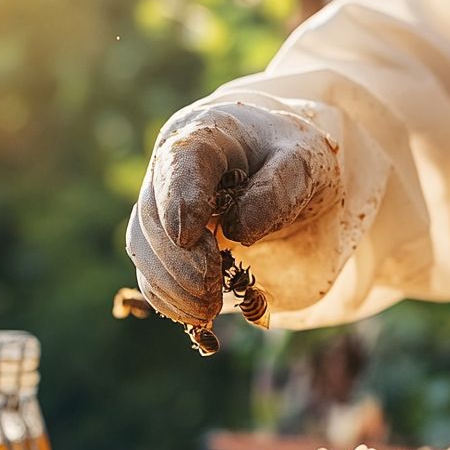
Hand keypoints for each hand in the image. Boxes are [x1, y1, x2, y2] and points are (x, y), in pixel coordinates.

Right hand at [126, 102, 342, 324]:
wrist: (288, 170)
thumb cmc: (295, 157)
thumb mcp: (306, 162)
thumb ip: (279, 189)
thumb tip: (237, 231)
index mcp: (208, 135)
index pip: (182, 161)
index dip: (179, 199)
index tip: (188, 237)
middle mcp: (173, 169)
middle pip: (152, 212)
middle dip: (178, 258)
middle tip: (211, 286)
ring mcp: (163, 206)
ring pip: (143, 247)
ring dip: (171, 284)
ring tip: (207, 307)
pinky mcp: (167, 243)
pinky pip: (152, 274)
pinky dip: (168, 299)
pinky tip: (195, 314)